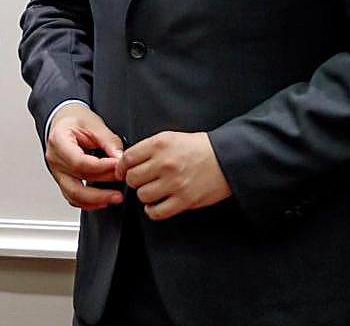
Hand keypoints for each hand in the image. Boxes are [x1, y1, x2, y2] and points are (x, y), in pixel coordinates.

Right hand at [45, 104, 124, 209]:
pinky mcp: (63, 180)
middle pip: (76, 184)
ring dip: (96, 200)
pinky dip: (88, 202)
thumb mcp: (94, 124)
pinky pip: (73, 197)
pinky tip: (103, 200)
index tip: (118, 167)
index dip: (101, 168)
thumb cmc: (75, 120)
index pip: (79, 162)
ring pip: (74, 195)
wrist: (63, 121)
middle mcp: (55, 160)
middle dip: (101, 190)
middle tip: (121, 188)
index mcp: (59, 141)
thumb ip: (109, 141)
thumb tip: (121, 158)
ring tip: (115, 197)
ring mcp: (57, 173)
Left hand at [116, 131, 230, 220]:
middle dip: (134, 181)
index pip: (128, 158)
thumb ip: (150, 148)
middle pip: (132, 178)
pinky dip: (153, 210)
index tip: (123, 171)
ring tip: (152, 191)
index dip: (122, 167)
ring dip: (144, 195)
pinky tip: (157, 204)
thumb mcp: (172, 137)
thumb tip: (129, 161)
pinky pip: (157, 212)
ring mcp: (174, 183)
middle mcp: (164, 163)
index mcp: (160, 144)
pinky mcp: (184, 200)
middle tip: (141, 181)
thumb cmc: (201, 148)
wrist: (227, 158)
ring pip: (142, 195)